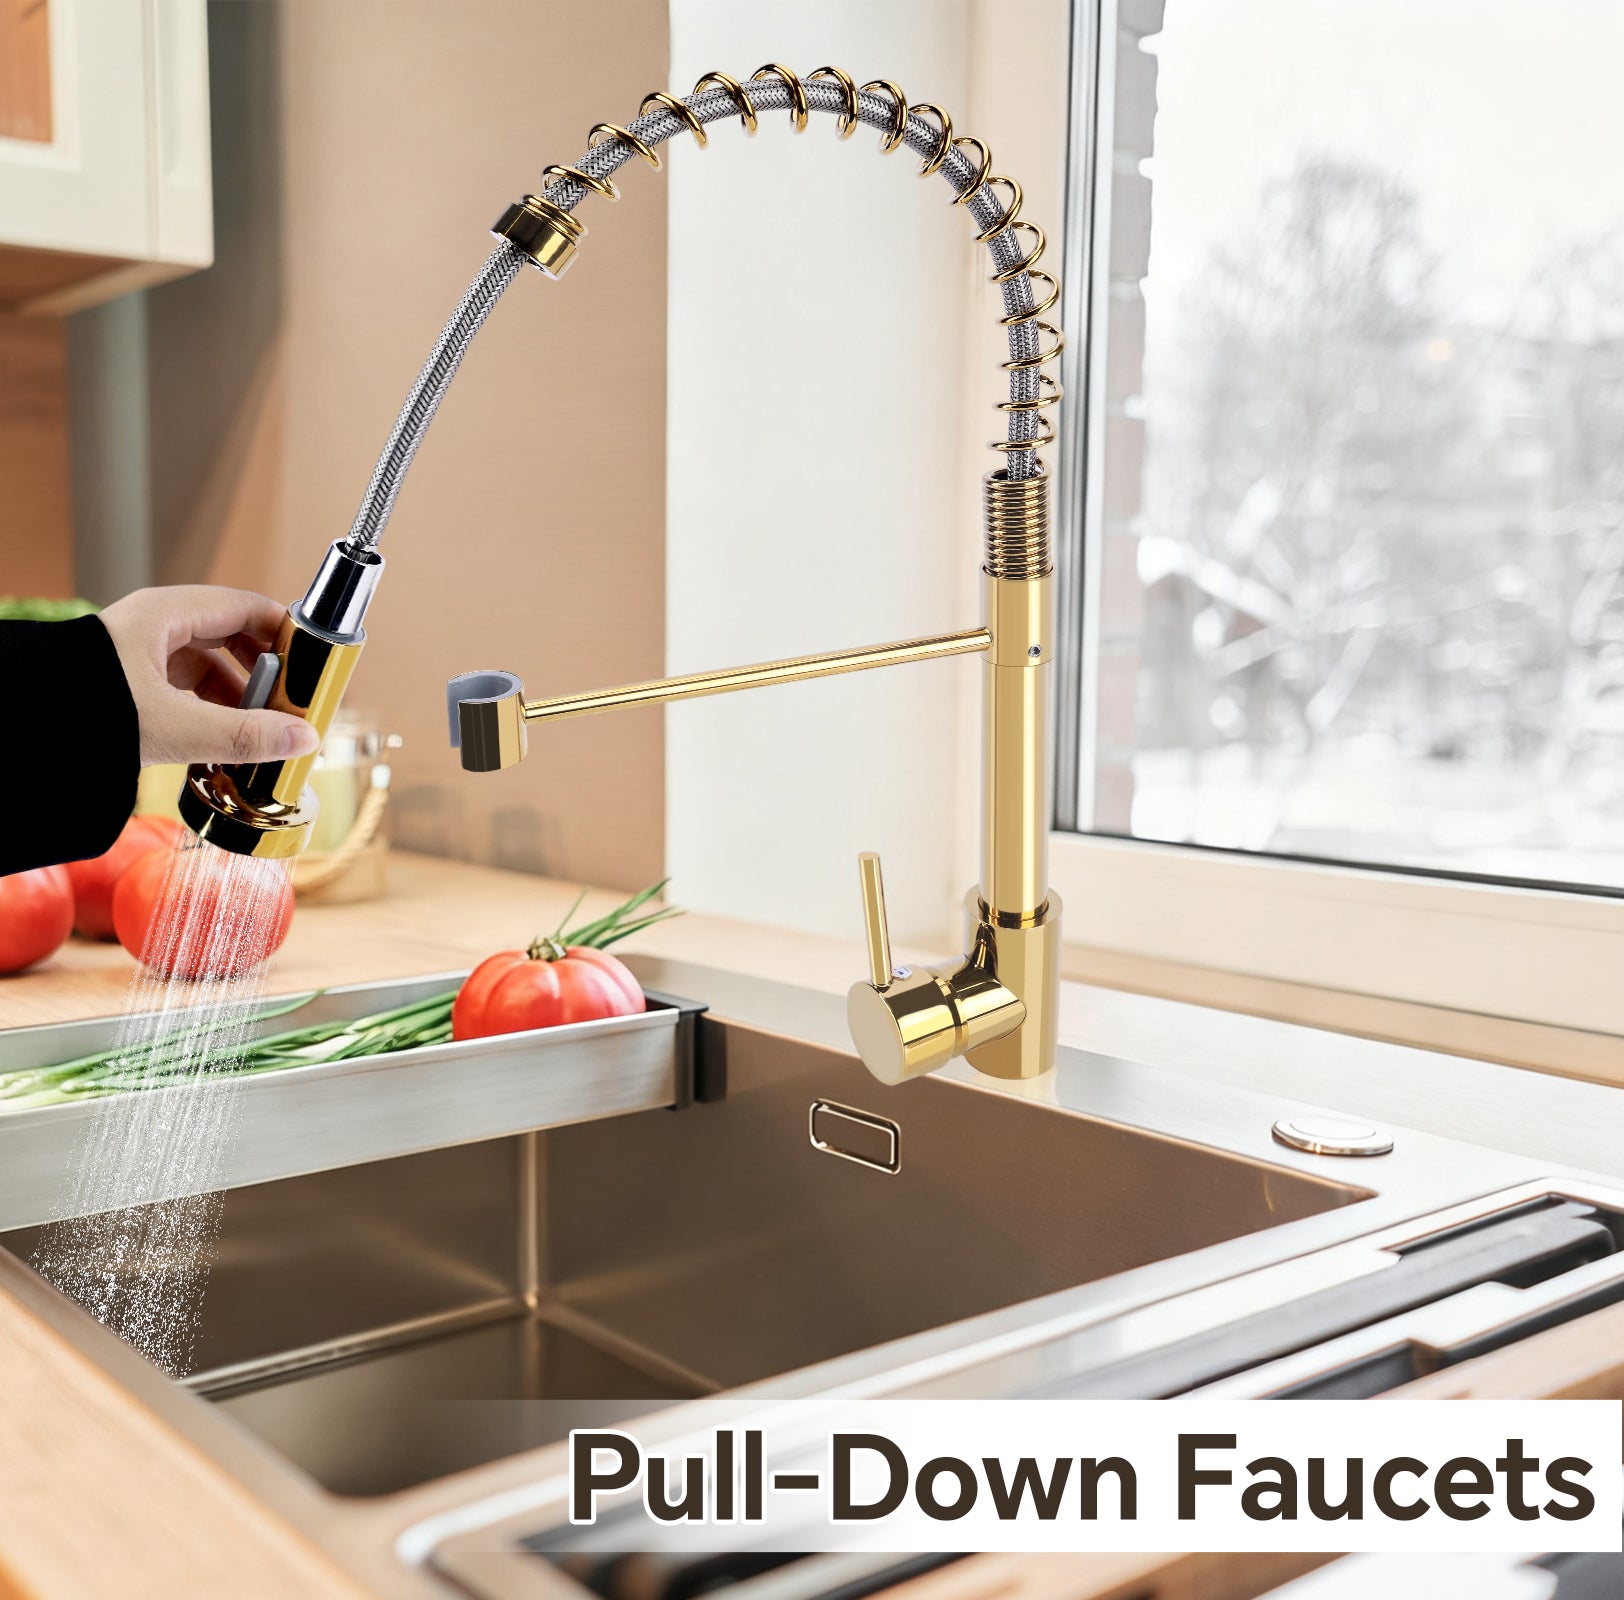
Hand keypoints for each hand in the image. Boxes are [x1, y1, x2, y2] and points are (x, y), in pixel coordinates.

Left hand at [99, 586, 321, 767]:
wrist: (17, 732)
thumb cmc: (79, 711)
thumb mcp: (171, 726)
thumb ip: (242, 736)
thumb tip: (303, 739)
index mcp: (168, 615)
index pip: (248, 608)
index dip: (287, 634)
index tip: (317, 666)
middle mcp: (158, 629)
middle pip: (235, 642)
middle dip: (269, 678)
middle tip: (295, 710)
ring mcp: (144, 658)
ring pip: (213, 672)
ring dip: (243, 704)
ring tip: (263, 738)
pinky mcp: (134, 688)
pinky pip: (190, 695)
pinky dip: (214, 717)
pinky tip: (227, 747)